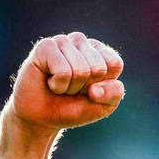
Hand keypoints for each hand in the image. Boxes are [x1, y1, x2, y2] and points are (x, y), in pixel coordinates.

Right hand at [8, 32, 124, 133]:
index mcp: (101, 52)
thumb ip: (113, 94)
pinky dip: (58, 85)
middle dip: (86, 87)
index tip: (91, 90)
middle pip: (98, 68)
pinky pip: (63, 71)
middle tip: (72, 89)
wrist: (43, 117)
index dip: (104, 86)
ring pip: (81, 70)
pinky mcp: (45, 46)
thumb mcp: (104, 106)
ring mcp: (63, 41)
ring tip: (61, 86)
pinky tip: (50, 82)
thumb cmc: (75, 108)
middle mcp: (82, 42)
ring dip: (71, 87)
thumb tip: (96, 89)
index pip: (115, 63)